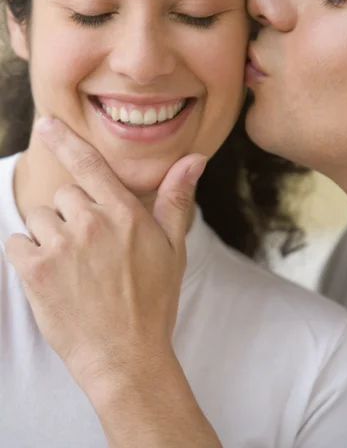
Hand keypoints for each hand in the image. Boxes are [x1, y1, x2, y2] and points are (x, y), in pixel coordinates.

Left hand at [6, 118, 206, 394]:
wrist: (127, 357)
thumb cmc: (153, 301)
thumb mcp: (174, 248)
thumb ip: (176, 198)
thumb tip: (195, 159)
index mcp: (124, 213)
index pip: (89, 163)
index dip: (65, 139)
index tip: (45, 123)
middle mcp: (91, 222)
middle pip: (64, 195)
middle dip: (73, 215)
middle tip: (91, 250)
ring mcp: (61, 247)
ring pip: (39, 218)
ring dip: (50, 235)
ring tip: (73, 268)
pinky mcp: (35, 272)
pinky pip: (16, 243)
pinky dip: (27, 256)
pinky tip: (51, 277)